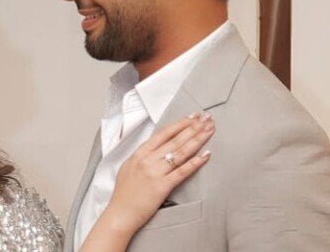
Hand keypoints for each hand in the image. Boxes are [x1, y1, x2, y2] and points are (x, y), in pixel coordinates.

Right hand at [102, 113, 213, 235]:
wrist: (120, 213)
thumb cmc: (124, 193)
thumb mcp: (128, 167)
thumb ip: (142, 156)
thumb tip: (155, 148)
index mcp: (139, 153)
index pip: (163, 133)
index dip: (179, 124)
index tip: (192, 116)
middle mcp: (147, 160)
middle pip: (175, 140)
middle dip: (193, 127)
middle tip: (206, 118)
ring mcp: (155, 172)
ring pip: (180, 152)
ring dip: (197, 139)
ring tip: (209, 130)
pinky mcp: (162, 186)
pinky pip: (182, 172)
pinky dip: (195, 162)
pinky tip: (206, 155)